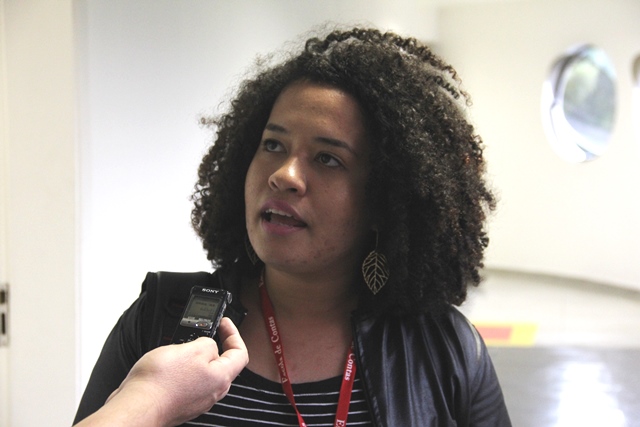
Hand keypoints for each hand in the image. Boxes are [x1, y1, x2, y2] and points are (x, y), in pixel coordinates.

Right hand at [75, 317, 247, 426]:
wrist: (137, 406)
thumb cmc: (160, 382)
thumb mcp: (191, 348)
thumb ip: (208, 343)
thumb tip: (209, 346)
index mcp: (221, 378)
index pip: (240, 353)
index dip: (233, 333)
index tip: (224, 323)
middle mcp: (212, 392)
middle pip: (222, 364)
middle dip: (214, 345)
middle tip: (204, 332)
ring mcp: (197, 400)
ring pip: (203, 373)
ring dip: (195, 358)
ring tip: (182, 348)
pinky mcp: (181, 403)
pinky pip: (188, 382)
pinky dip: (183, 370)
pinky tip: (170, 365)